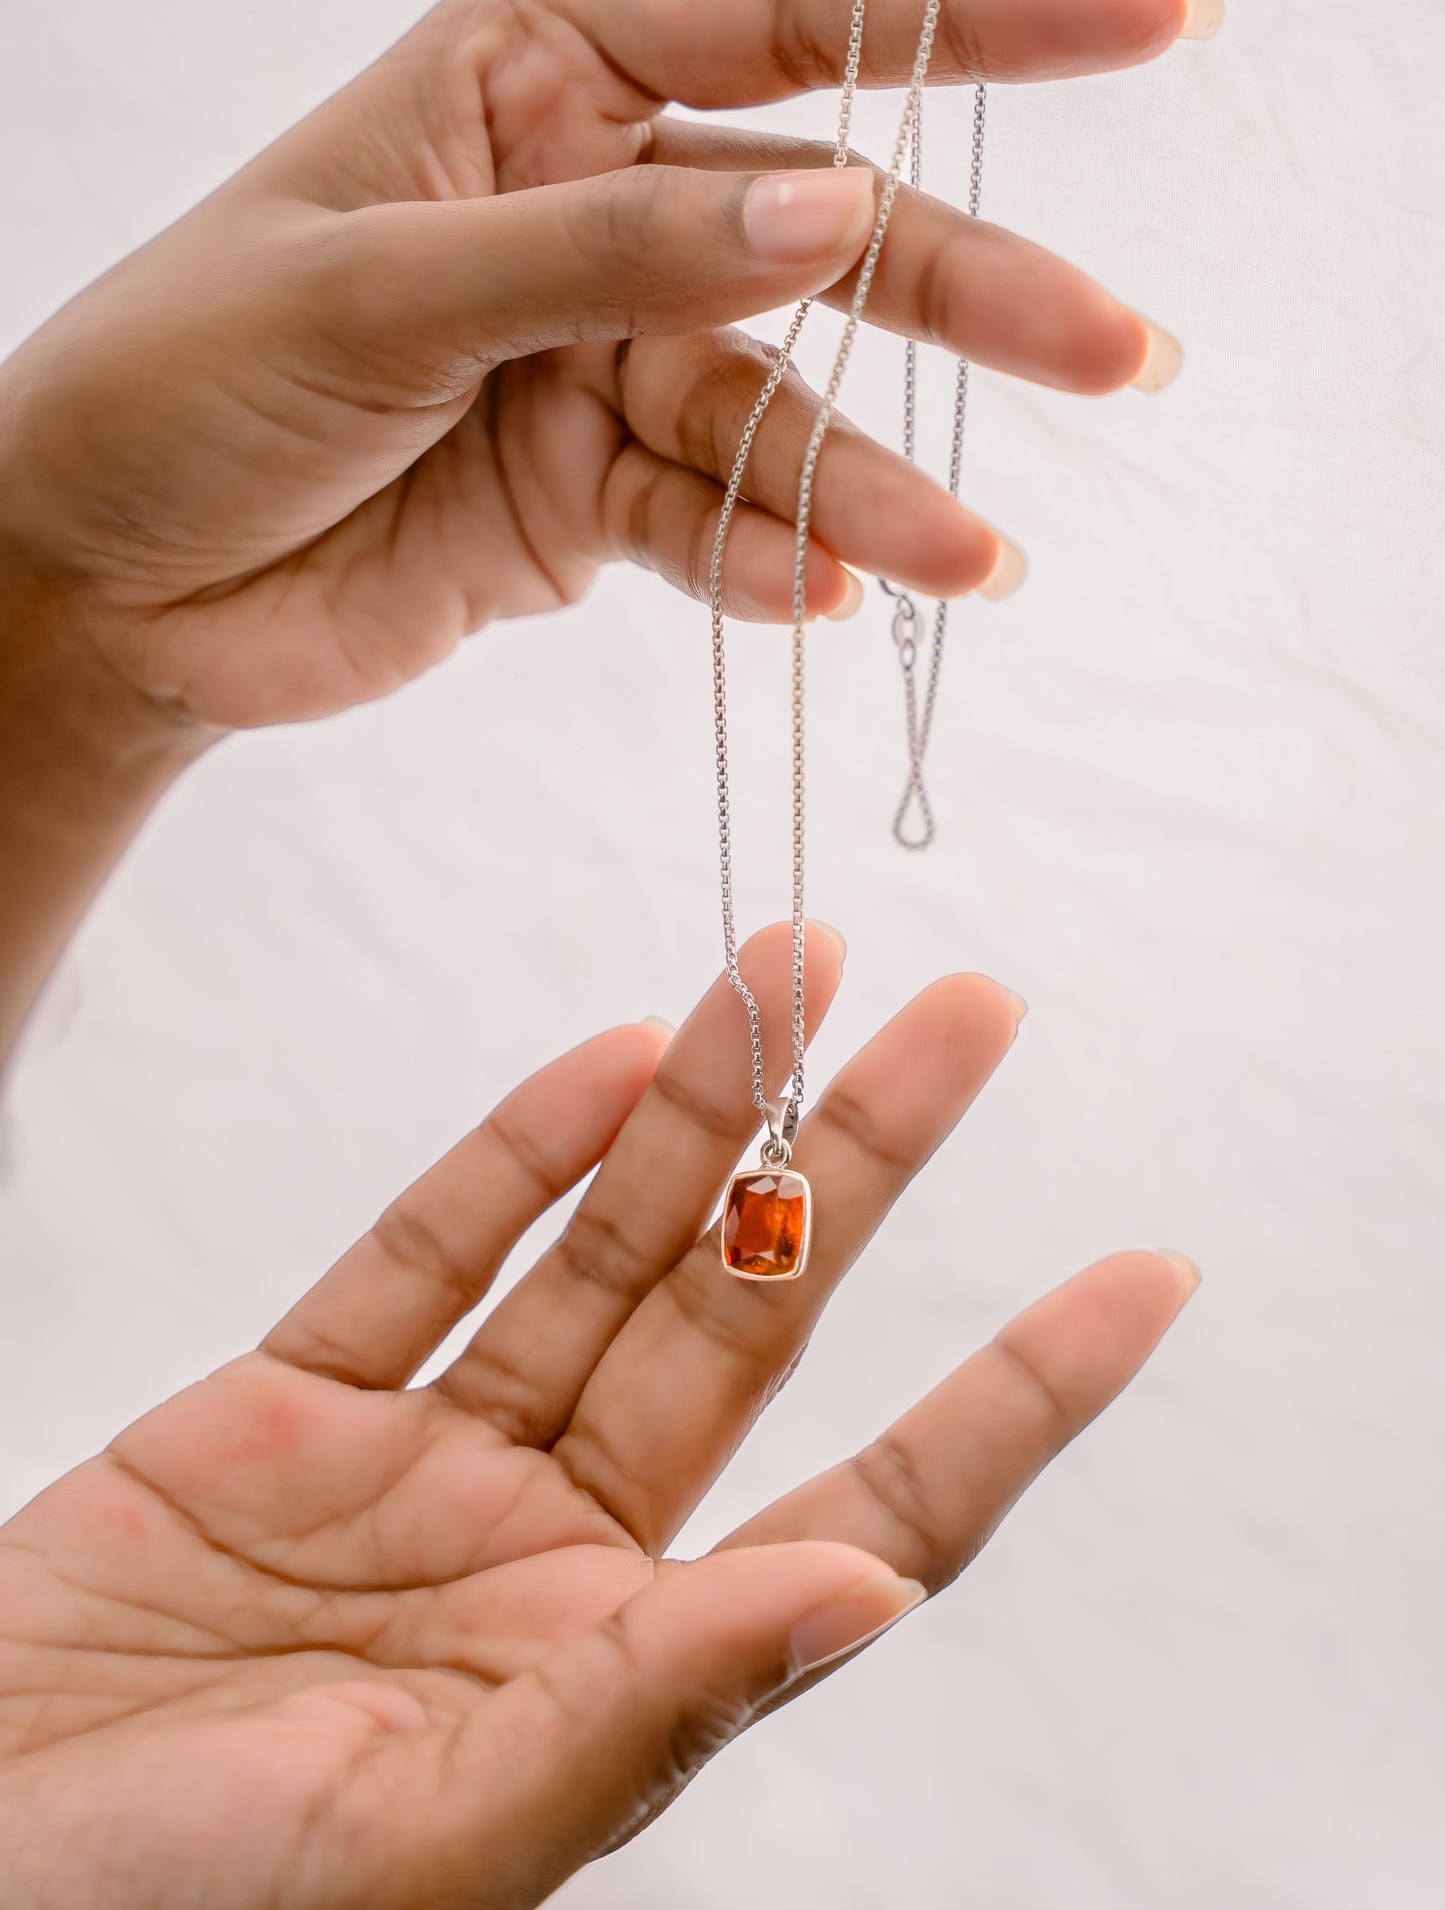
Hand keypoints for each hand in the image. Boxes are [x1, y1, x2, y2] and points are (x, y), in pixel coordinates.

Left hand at [0, 0, 1213, 733]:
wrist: (101, 581)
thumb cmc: (187, 376)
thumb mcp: (384, 288)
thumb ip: (609, 249)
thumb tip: (833, 210)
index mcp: (537, 79)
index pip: (795, 13)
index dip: (980, 12)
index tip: (1154, 21)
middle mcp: (594, 204)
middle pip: (832, 231)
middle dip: (977, 292)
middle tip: (1121, 354)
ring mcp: (602, 358)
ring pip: (785, 406)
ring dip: (876, 484)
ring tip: (973, 560)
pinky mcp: (595, 497)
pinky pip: (716, 523)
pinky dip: (771, 560)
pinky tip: (829, 594)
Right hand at [0, 926, 1197, 1908]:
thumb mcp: (436, 1840)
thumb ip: (649, 1702)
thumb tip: (865, 1589)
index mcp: (625, 1671)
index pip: (877, 1512)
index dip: (1019, 1401)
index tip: (1147, 1277)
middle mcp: (554, 1550)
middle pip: (754, 1323)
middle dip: (860, 1162)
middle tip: (973, 1016)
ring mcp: (427, 1467)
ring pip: (607, 1252)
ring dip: (704, 1110)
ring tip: (798, 967)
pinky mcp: (292, 1408)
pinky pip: (429, 1255)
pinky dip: (514, 1151)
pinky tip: (612, 1060)